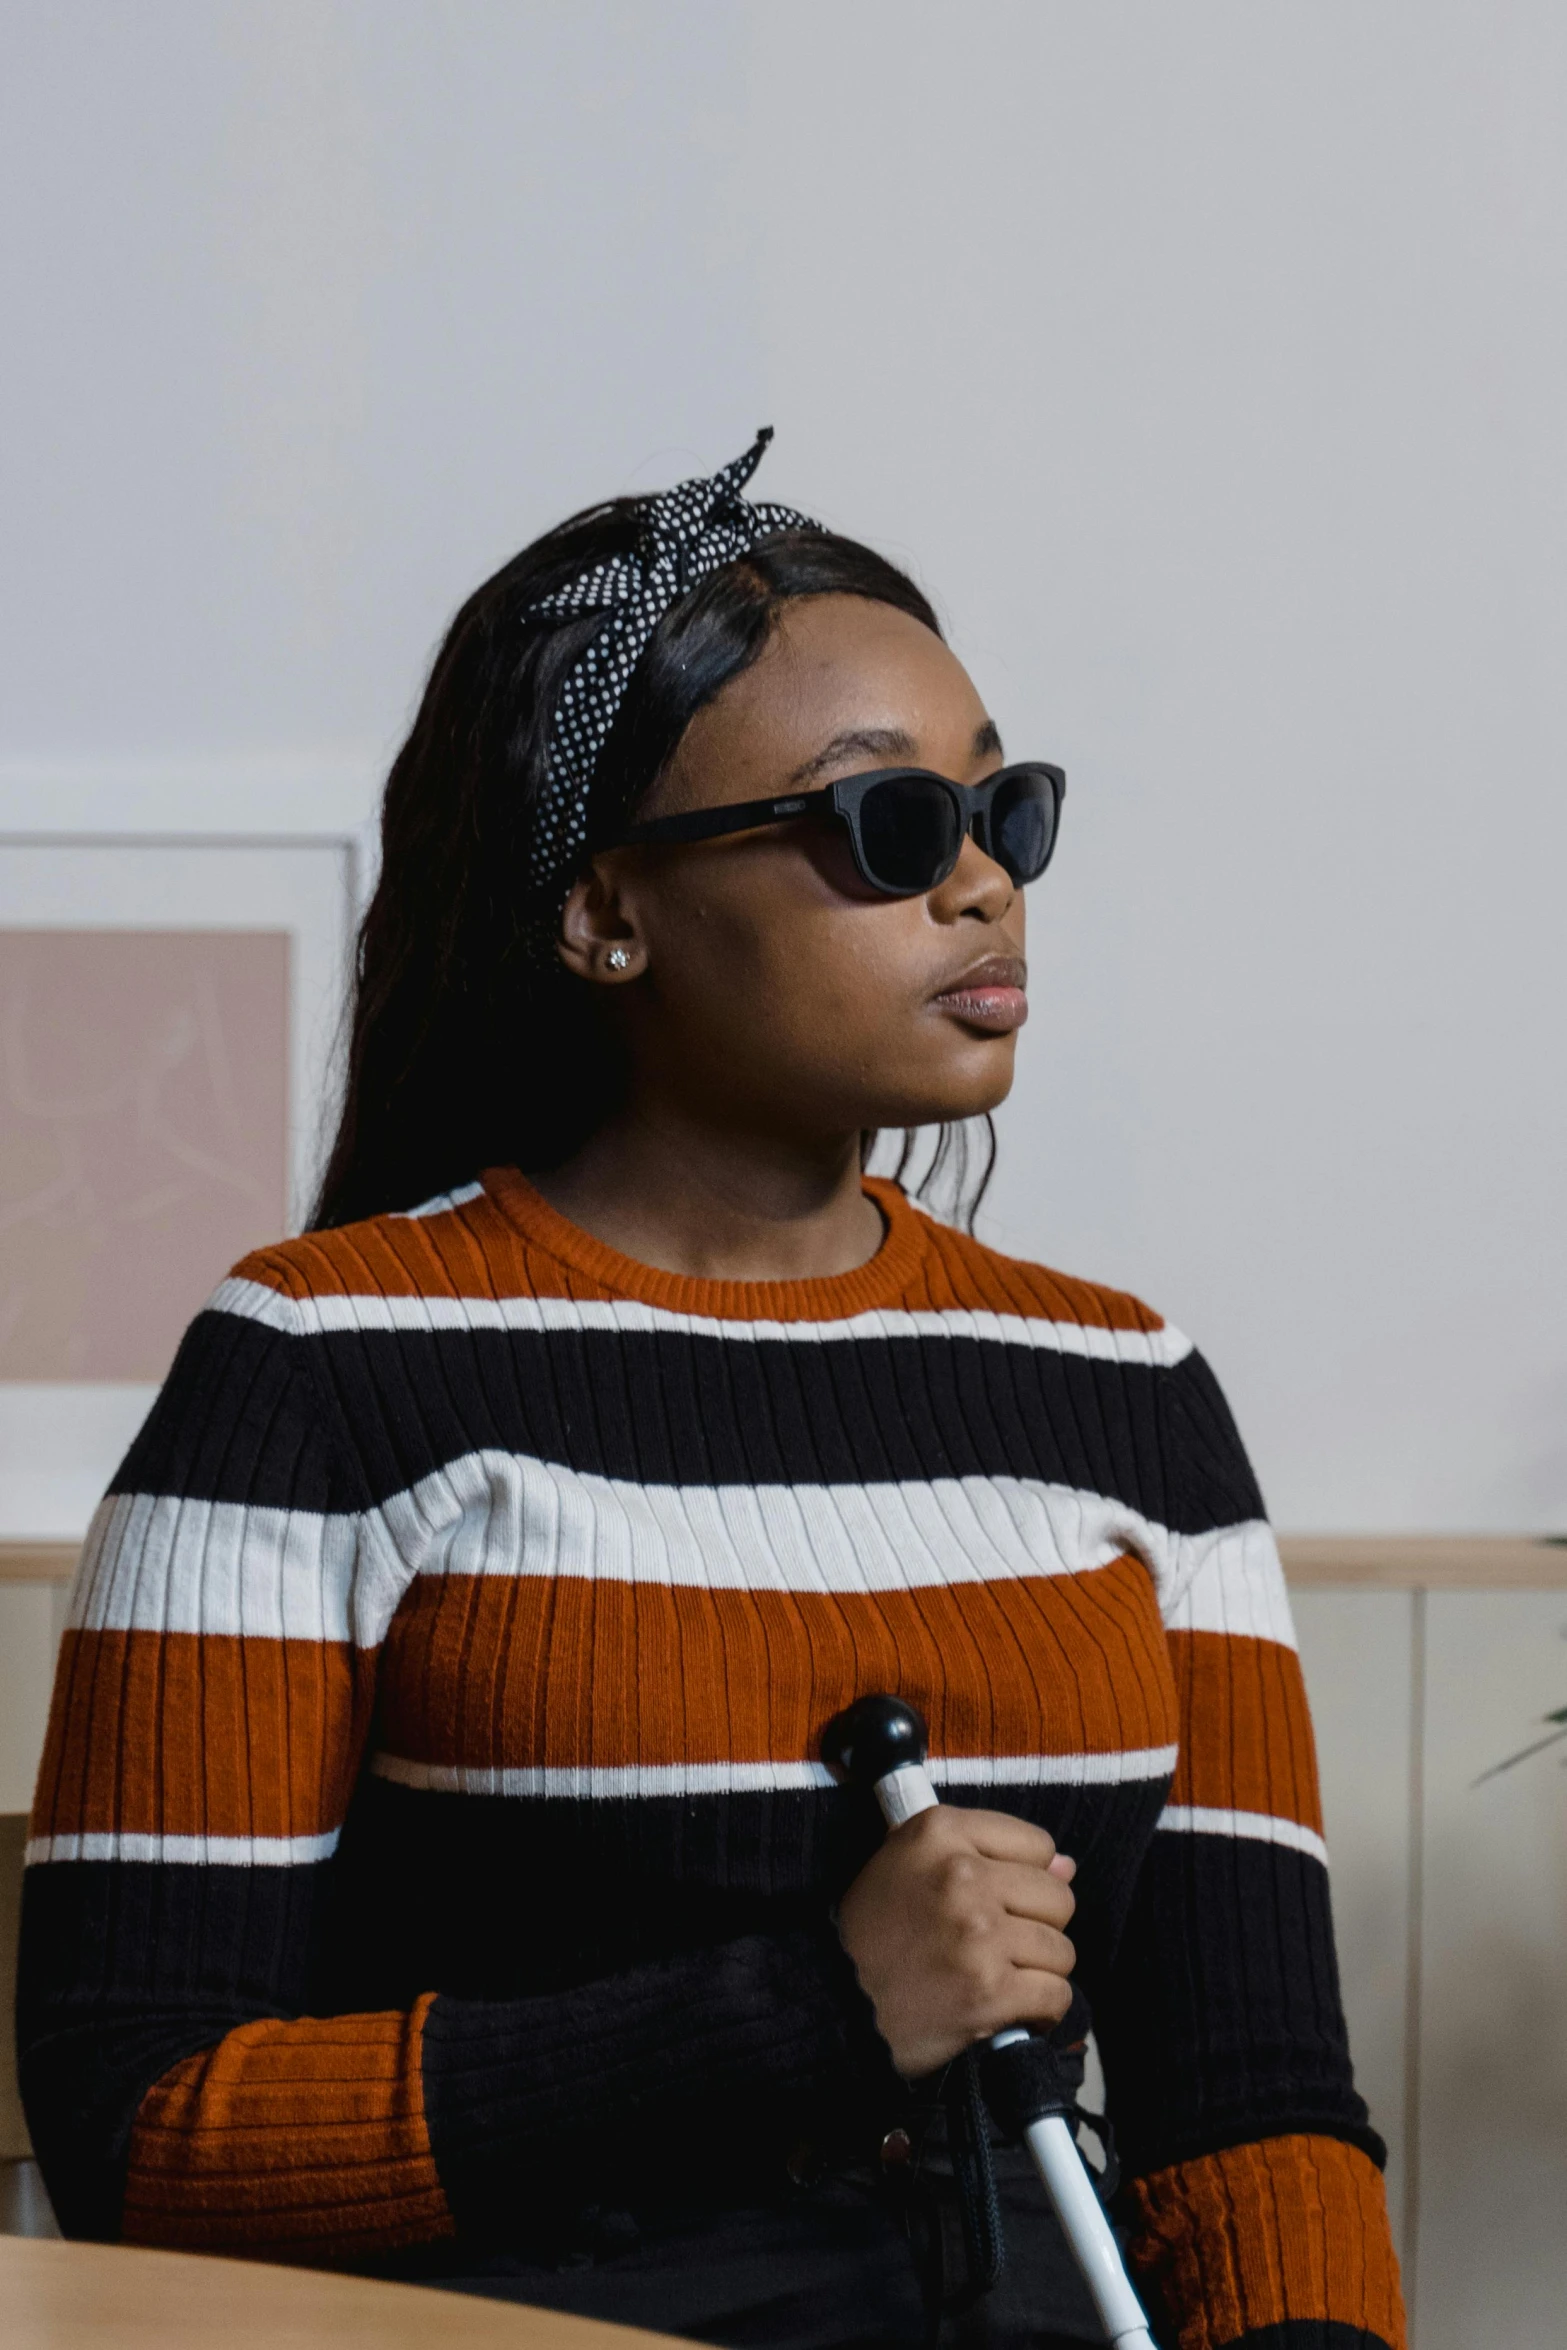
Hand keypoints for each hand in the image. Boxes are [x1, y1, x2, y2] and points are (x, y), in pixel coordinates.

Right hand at [835, 1806, 1076, 2080]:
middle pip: (1057, 1897)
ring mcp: (979, 1935)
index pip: (1037, 1845)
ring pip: (1060, 1950)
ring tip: (1000, 1977)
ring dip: (1037, 1971)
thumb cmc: (873, 1930)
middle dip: (1036, 1925)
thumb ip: (986, 1851)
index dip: (1026, 1877)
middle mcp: (963, 1875)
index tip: (1001, 1899)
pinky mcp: (989, 1992)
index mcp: (940, 1831)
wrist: (833, 2002)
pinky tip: (1010, 2009)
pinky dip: (1039, 2010)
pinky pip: (1055, 1996)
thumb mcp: (910, 1862)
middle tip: (999, 1944)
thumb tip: (1067, 1865)